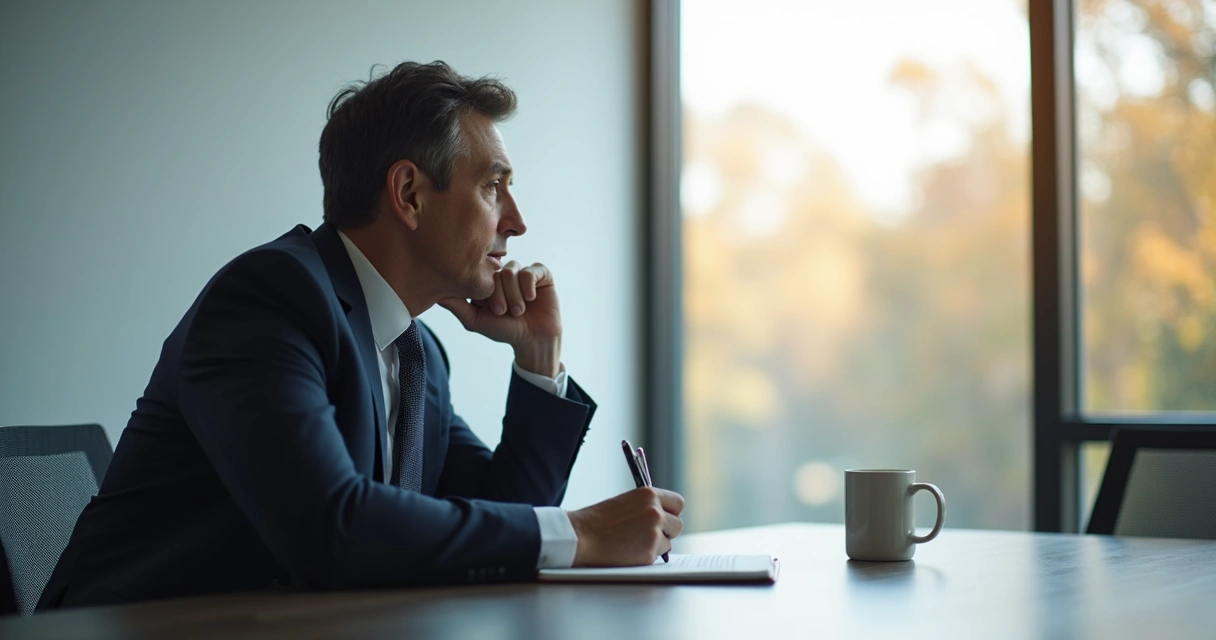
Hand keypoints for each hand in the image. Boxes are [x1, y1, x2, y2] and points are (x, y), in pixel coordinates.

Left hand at [438, 261, 562, 376]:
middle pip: (496, 273)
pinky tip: (531, 299)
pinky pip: (530, 271)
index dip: (486, 295)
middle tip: (506, 313)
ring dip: (515, 296)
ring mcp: (522, 271)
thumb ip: (456, 305)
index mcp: (487, 281)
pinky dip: (528, 288)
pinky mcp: (540, 272)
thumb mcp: (475, 320)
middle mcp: (503, 273)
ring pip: (511, 272)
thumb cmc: (504, 330)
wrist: (533, 339)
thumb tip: (435, 294)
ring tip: (519, 311)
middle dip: (501, 297)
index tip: (494, 312)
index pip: (480, 276)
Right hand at [566, 487, 684, 566]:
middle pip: (678, 524)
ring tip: (633, 542)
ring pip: (669, 542)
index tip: (665, 518)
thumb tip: (663, 518)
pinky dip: (647, 555)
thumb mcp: (626, 503)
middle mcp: (655, 511)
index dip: (671, 512)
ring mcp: (654, 532)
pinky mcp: (649, 551)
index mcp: (649, 494)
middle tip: (649, 534)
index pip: (678, 503)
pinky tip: (629, 551)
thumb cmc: (597, 520)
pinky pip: (658, 556)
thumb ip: (646, 507)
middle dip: (667, 531)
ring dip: (656, 544)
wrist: (580, 536)